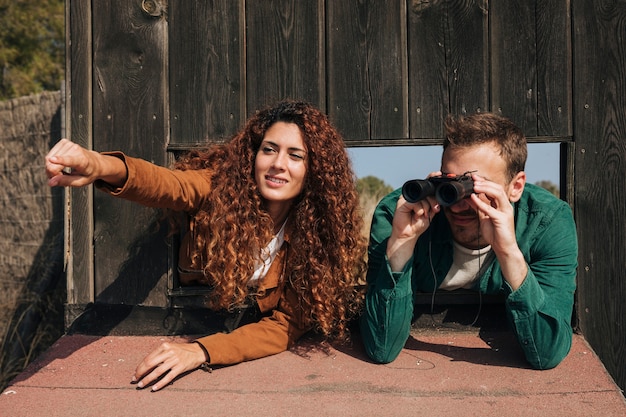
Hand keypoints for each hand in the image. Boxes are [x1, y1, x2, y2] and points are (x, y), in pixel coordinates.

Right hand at [45, 139, 126, 186]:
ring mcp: (69, 144)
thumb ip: (66, 181)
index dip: (60, 160)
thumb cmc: (89, 173)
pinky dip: (53, 162)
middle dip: (53, 173)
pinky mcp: (64, 142)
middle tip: (61, 178)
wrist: (96, 162)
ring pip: (48, 159)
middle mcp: (76, 150)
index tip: (52, 159)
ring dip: (52, 168)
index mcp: (83, 161)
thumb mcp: (81, 182)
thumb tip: (51, 182)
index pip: (70, 160)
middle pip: (53, 163)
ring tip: (63, 171)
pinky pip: (50, 155)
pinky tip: (61, 164)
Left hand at [132, 341, 207, 391]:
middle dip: (140, 373)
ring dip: (147, 379)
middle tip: (135, 379)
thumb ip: (159, 354)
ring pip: (157, 371)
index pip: (148, 358)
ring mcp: (175, 360)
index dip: (140, 367)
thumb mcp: (170, 348)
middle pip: (150, 364)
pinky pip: (168, 377)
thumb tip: (145, 366)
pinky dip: (160, 383)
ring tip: (141, 385)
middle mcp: (169, 352)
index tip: (135, 373)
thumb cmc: (182, 350)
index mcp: (164, 346)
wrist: (197, 351)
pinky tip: (154, 388)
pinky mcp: (180, 367)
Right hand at [386, 171, 441, 271]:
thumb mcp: (429, 213)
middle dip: (433, 201)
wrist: (408, 234)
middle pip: (427, 191)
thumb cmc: (417, 224)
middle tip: (435, 210)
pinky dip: (419, 211)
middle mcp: (413, 195)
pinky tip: (416, 216)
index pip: (426, 185)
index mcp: (419, 196)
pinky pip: (416, 203)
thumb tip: (440, 197)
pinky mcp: (402, 202)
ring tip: (422, 216)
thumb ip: (433, 204)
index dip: (433, 178)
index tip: (439, 174)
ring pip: (423, 198)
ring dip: (426, 208)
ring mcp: (406, 198)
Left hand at [469, 174, 526, 288]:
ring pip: (497, 195)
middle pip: (497, 189)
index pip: (495, 189)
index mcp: (502, 205)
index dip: (485, 182)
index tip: (474, 178)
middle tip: (473, 179)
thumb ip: (479, 207)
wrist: (503, 248)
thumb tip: (470, 197)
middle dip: (485, 183)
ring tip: (474, 186)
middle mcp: (506, 206)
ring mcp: (505, 212)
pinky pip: (491, 209)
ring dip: (485, 189)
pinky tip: (473, 198)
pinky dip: (481, 202)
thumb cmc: (495, 233)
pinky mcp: (502, 220)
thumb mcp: (484, 217)